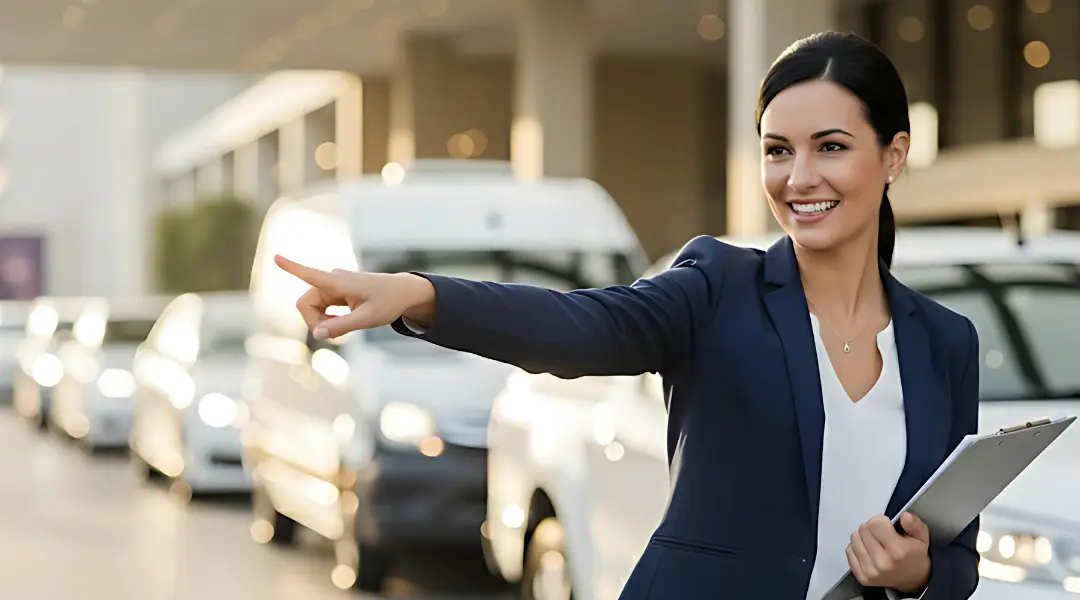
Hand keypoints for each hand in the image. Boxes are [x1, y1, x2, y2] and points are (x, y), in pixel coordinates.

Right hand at [274, 255, 436, 339]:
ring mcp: (332, 285)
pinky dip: (327, 319)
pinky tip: (341, 323)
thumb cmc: (388, 302)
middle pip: (305, 304)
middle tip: (337, 334)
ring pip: (311, 308)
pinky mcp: (335, 291)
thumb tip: (316, 335)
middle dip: (315, 322)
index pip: (311, 274)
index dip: (292, 268)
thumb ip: (341, 327)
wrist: (402, 293)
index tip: (275, 256)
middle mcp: (332, 280)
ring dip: (322, 322)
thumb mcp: (367, 319)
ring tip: (343, 327)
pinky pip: (319, 308)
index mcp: (339, 282)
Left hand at [846, 513, 931, 594]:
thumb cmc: (915, 556)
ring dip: (863, 537)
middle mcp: (882, 563)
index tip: (887, 525)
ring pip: (854, 539)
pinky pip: (849, 551)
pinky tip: (869, 550)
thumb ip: (915, 524)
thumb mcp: (922, 537)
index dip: (881, 521)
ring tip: (876, 542)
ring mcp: (871, 571)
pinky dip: (857, 548)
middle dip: (872, 528)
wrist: (913, 580)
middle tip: (881, 534)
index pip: (875, 524)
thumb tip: (905, 516)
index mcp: (898, 551)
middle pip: (863, 529)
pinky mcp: (862, 576)